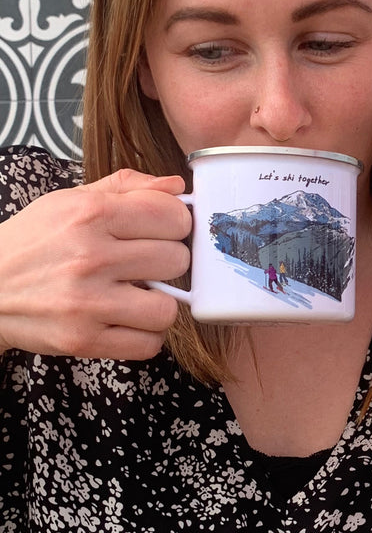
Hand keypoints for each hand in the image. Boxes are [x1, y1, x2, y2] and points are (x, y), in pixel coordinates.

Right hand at [0, 169, 191, 360]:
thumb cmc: (32, 242)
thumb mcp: (69, 200)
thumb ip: (127, 188)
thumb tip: (177, 187)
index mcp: (90, 213)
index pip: (172, 216)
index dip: (175, 224)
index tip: (162, 231)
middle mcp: (90, 256)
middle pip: (176, 260)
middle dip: (167, 262)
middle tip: (145, 264)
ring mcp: (87, 302)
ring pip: (168, 308)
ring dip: (158, 303)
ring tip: (136, 295)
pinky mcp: (83, 340)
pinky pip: (149, 344)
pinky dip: (144, 335)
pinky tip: (125, 320)